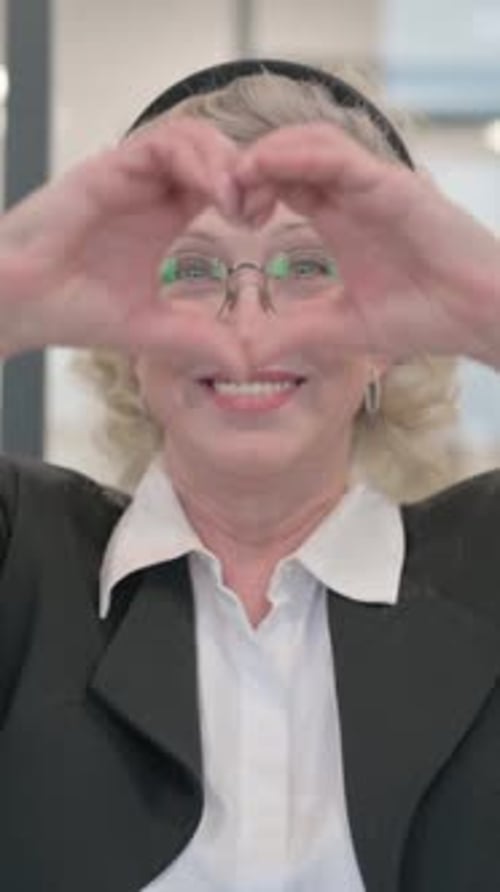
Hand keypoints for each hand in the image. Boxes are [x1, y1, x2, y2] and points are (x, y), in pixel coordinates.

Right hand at [0, 117, 245, 378]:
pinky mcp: (107, 168)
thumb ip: (197, 340)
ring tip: (241, 204)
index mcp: (164, 216)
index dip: (249, 191)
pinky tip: (217, 195)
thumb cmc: (70, 309)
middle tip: (259, 211)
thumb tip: (245, 365)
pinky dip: (197, 160)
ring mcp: (129, 175)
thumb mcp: (150, 328)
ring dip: (226, 162)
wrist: (16, 304)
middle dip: (246, 171)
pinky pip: (162, 143)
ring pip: (193, 136)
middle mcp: (150, 189)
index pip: (220, 181)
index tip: (262, 224)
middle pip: (213, 150)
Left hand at [236, 123, 499, 366]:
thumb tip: (243, 357)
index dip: (249, 188)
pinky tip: (270, 165)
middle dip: (249, 165)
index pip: (283, 181)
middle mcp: (351, 192)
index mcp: (337, 217)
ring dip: (269, 152)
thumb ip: (294, 334)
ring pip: (311, 141)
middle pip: (289, 153)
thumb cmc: (422, 316)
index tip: (227, 216)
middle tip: (221, 194)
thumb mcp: (340, 328)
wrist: (475, 316)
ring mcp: (372, 183)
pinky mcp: (393, 184)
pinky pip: (341, 156)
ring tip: (238, 177)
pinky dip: (302, 155)